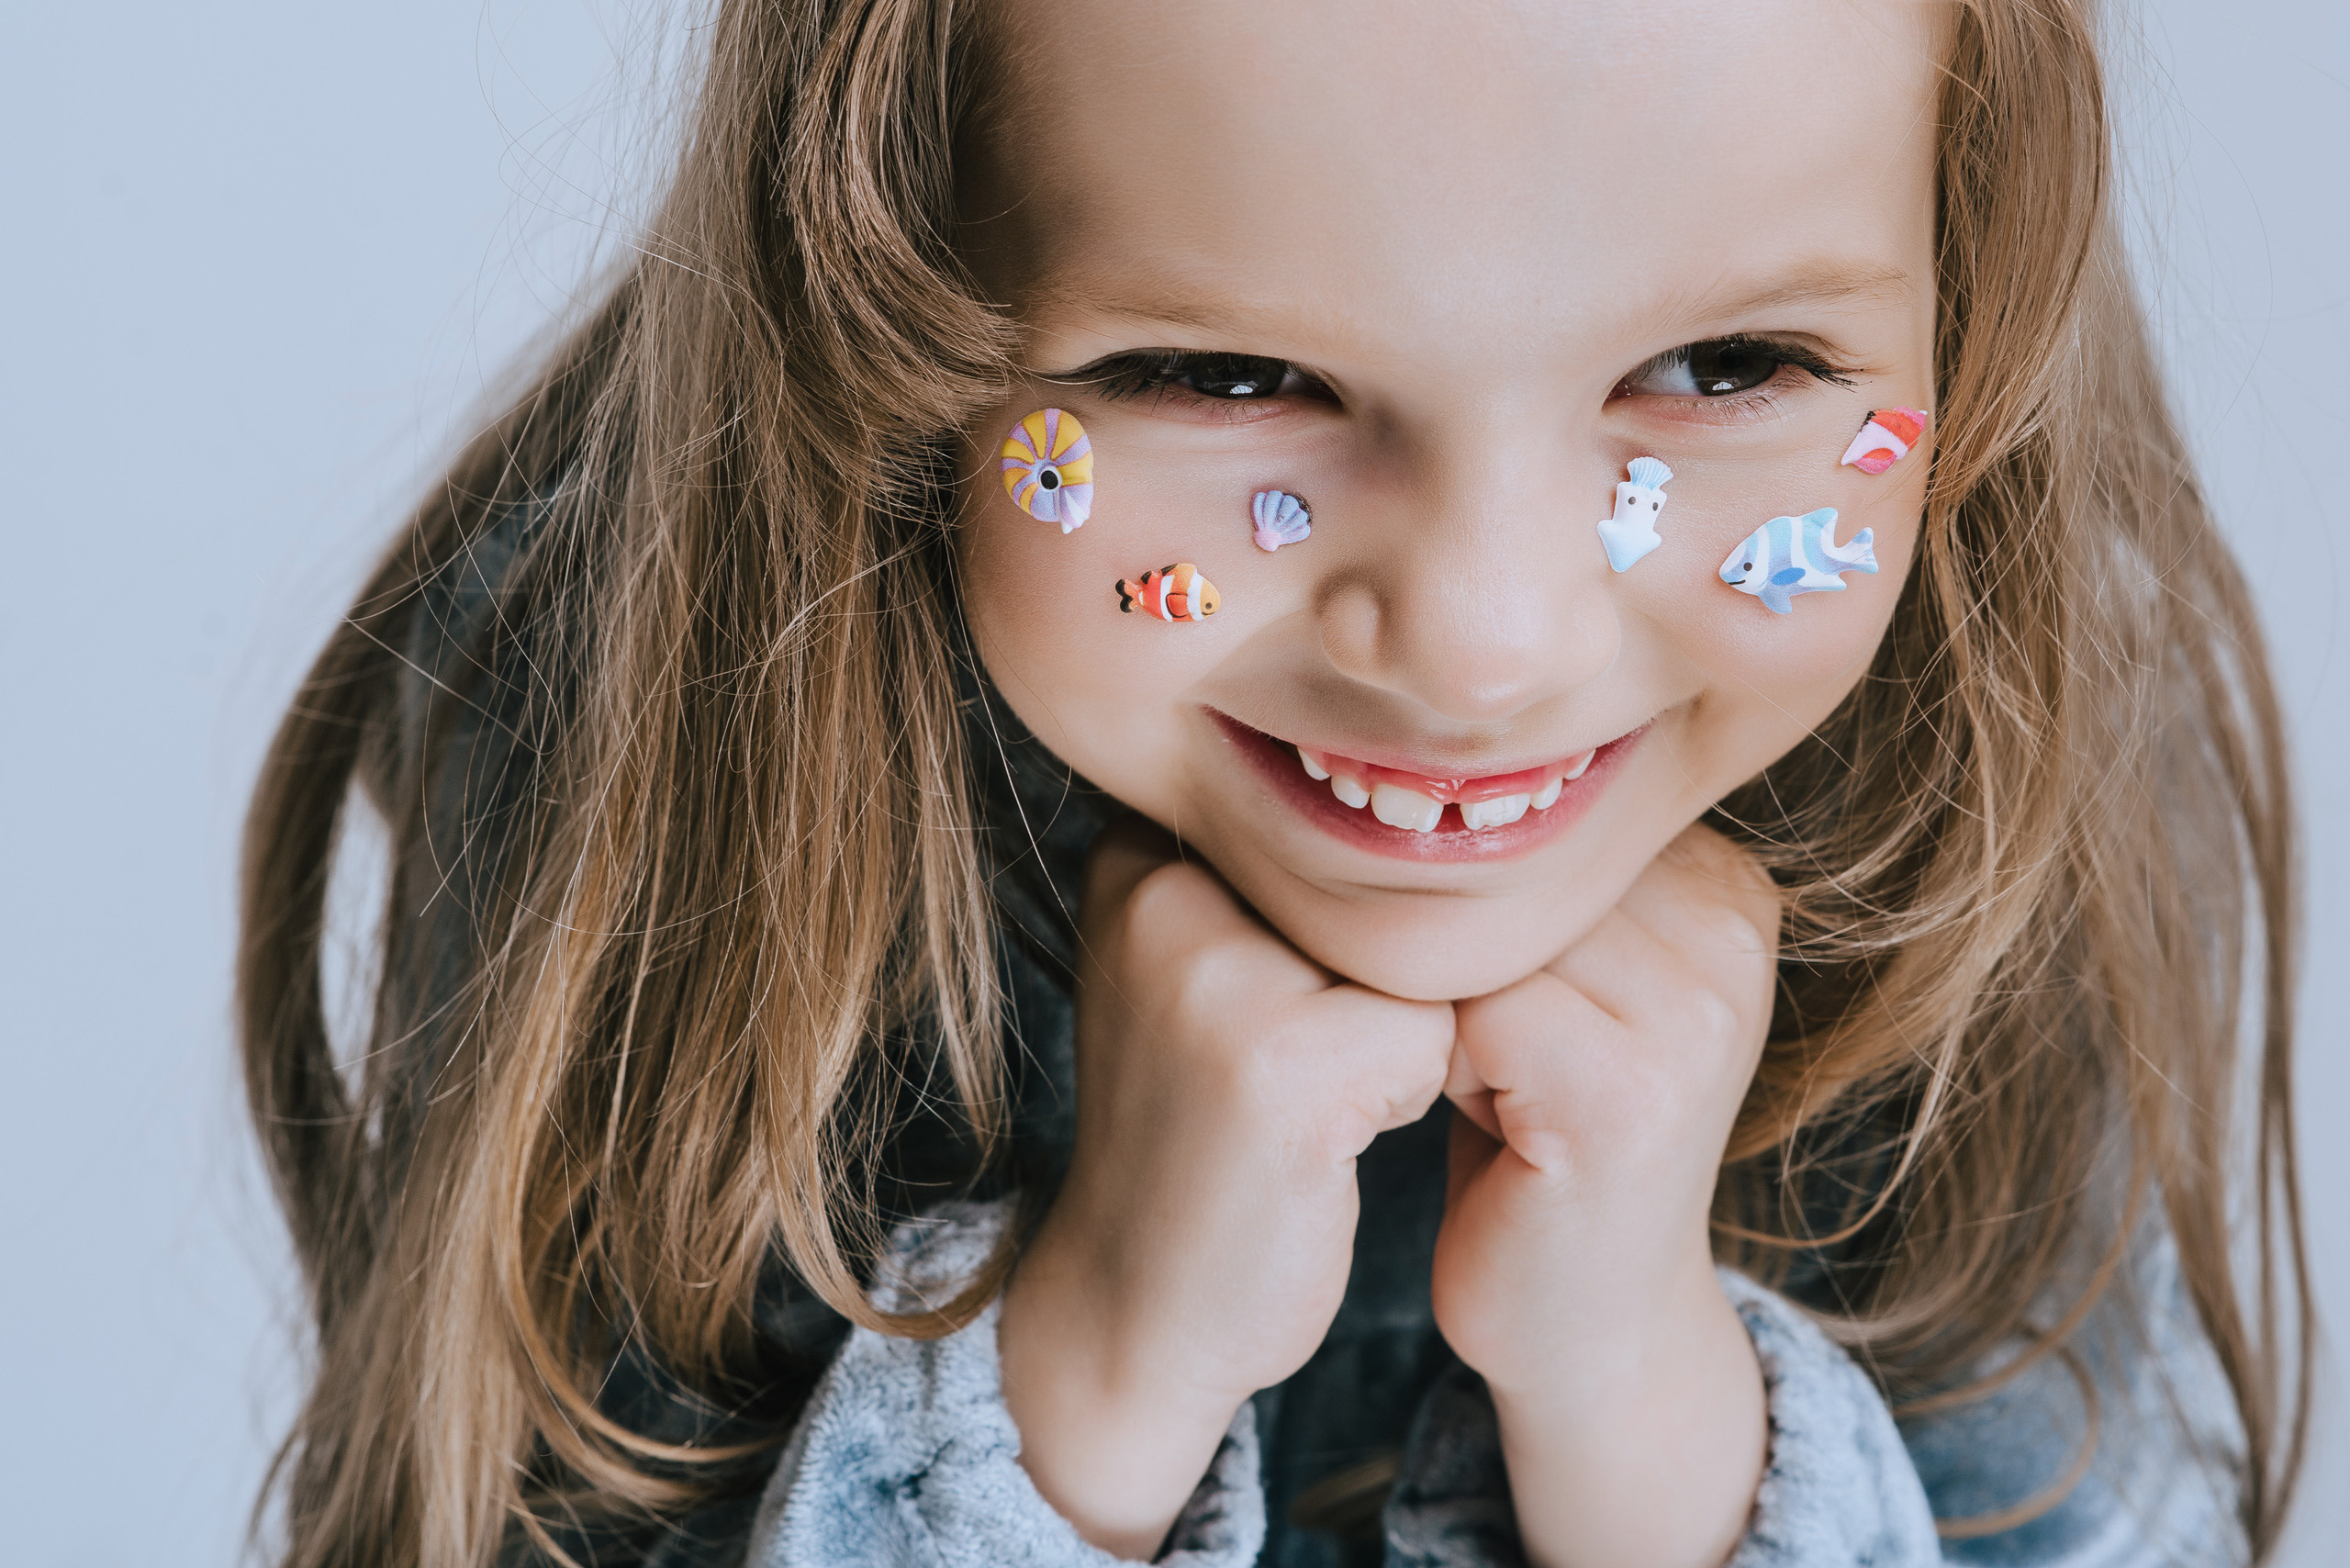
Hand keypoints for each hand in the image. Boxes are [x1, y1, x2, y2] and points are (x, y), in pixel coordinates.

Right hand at [998, 819, 1454, 1556]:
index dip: (1333, 935)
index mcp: (1139, 854)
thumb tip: (1440, 809)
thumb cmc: (1196, 1135)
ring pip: (1413, 958)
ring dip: (1393, 1035)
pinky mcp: (1284, 1066)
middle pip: (1375, 892)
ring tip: (1301, 1104)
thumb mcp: (1196, 974)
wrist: (1134, 1306)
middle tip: (1278, 1075)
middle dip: (1367, 984)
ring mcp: (1216, 978)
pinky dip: (1405, 1093)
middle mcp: (1161, 893)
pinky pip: (1434, 1034)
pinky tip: (1320, 1142)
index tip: (1261, 1018)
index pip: (1330, 835)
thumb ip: (1272, 882)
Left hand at [1433, 823, 1778, 1567]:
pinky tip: (1486, 1120)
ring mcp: (1691, 1011)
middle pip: (1511, 869)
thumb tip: (1416, 747)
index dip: (1478, 898)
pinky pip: (1473, 1010)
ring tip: (1491, 1082)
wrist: (1589, 1325)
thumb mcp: (1570, 982)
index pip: (1540, 813)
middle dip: (1456, 949)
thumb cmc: (1544, 1136)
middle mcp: (1733, 929)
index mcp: (1726, 880)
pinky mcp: (1626, 1090)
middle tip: (1482, 1047)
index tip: (1493, 986)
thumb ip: (1549, 877)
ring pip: (1483, 933)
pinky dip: (1442, 1064)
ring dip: (1444, 1006)